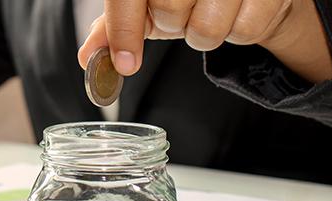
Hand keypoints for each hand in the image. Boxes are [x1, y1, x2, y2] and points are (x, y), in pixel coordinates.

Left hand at [77, 0, 331, 82]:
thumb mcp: (148, 3)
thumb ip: (116, 26)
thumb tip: (87, 56)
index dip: (123, 32)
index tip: (125, 63)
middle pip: (169, 12)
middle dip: (173, 25)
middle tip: (183, 13)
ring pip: (208, 29)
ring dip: (205, 34)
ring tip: (210, 13)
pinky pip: (245, 31)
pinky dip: (238, 32)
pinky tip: (236, 11)